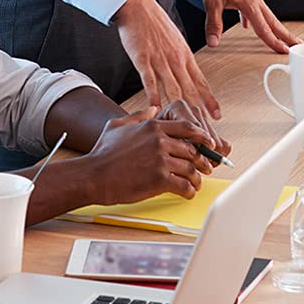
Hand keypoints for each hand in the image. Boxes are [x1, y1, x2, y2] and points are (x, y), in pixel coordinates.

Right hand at [78, 107, 226, 202]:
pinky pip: (183, 185)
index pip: (187, 127)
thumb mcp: (119, 125)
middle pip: (192, 149)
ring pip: (190, 168)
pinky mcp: (159, 179)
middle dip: (203, 160)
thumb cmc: (103, 152)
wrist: (94, 175)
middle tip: (207, 167)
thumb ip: (139, 116)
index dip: (202, 136)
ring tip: (197, 183)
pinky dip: (189, 190)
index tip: (209, 143)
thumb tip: (153, 109)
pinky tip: (188, 193)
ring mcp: (160, 159)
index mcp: (153, 126)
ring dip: (197, 177)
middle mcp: (160, 141)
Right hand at [113, 0, 220, 117]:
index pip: (200, 82)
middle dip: (200, 112)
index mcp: (185, 55)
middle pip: (190, 90)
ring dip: (180, 109)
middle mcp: (176, 59)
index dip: (209, 100)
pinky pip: (149, 81)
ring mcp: (160, 60)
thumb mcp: (175, 40)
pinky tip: (156, 109)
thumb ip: (180, 58)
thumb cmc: (154, 22)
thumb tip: (186, 73)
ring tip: (186, 127)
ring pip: (173, 88)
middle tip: (206, 129)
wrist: (138, 6)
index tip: (217, 115)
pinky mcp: (142, 59)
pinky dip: (154, 96)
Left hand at [197, 0, 297, 54]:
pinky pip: (255, 7)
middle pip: (273, 21)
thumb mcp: (211, 2)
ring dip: (273, 27)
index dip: (274, 42)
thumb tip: (214, 42)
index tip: (284, 51)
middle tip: (297, 45)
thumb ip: (214, 24)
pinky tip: (248, 24)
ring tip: (279, 36)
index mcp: (249, 3)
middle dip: (285, 35)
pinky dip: (255, 18)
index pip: (264, 28)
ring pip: (266, 14)